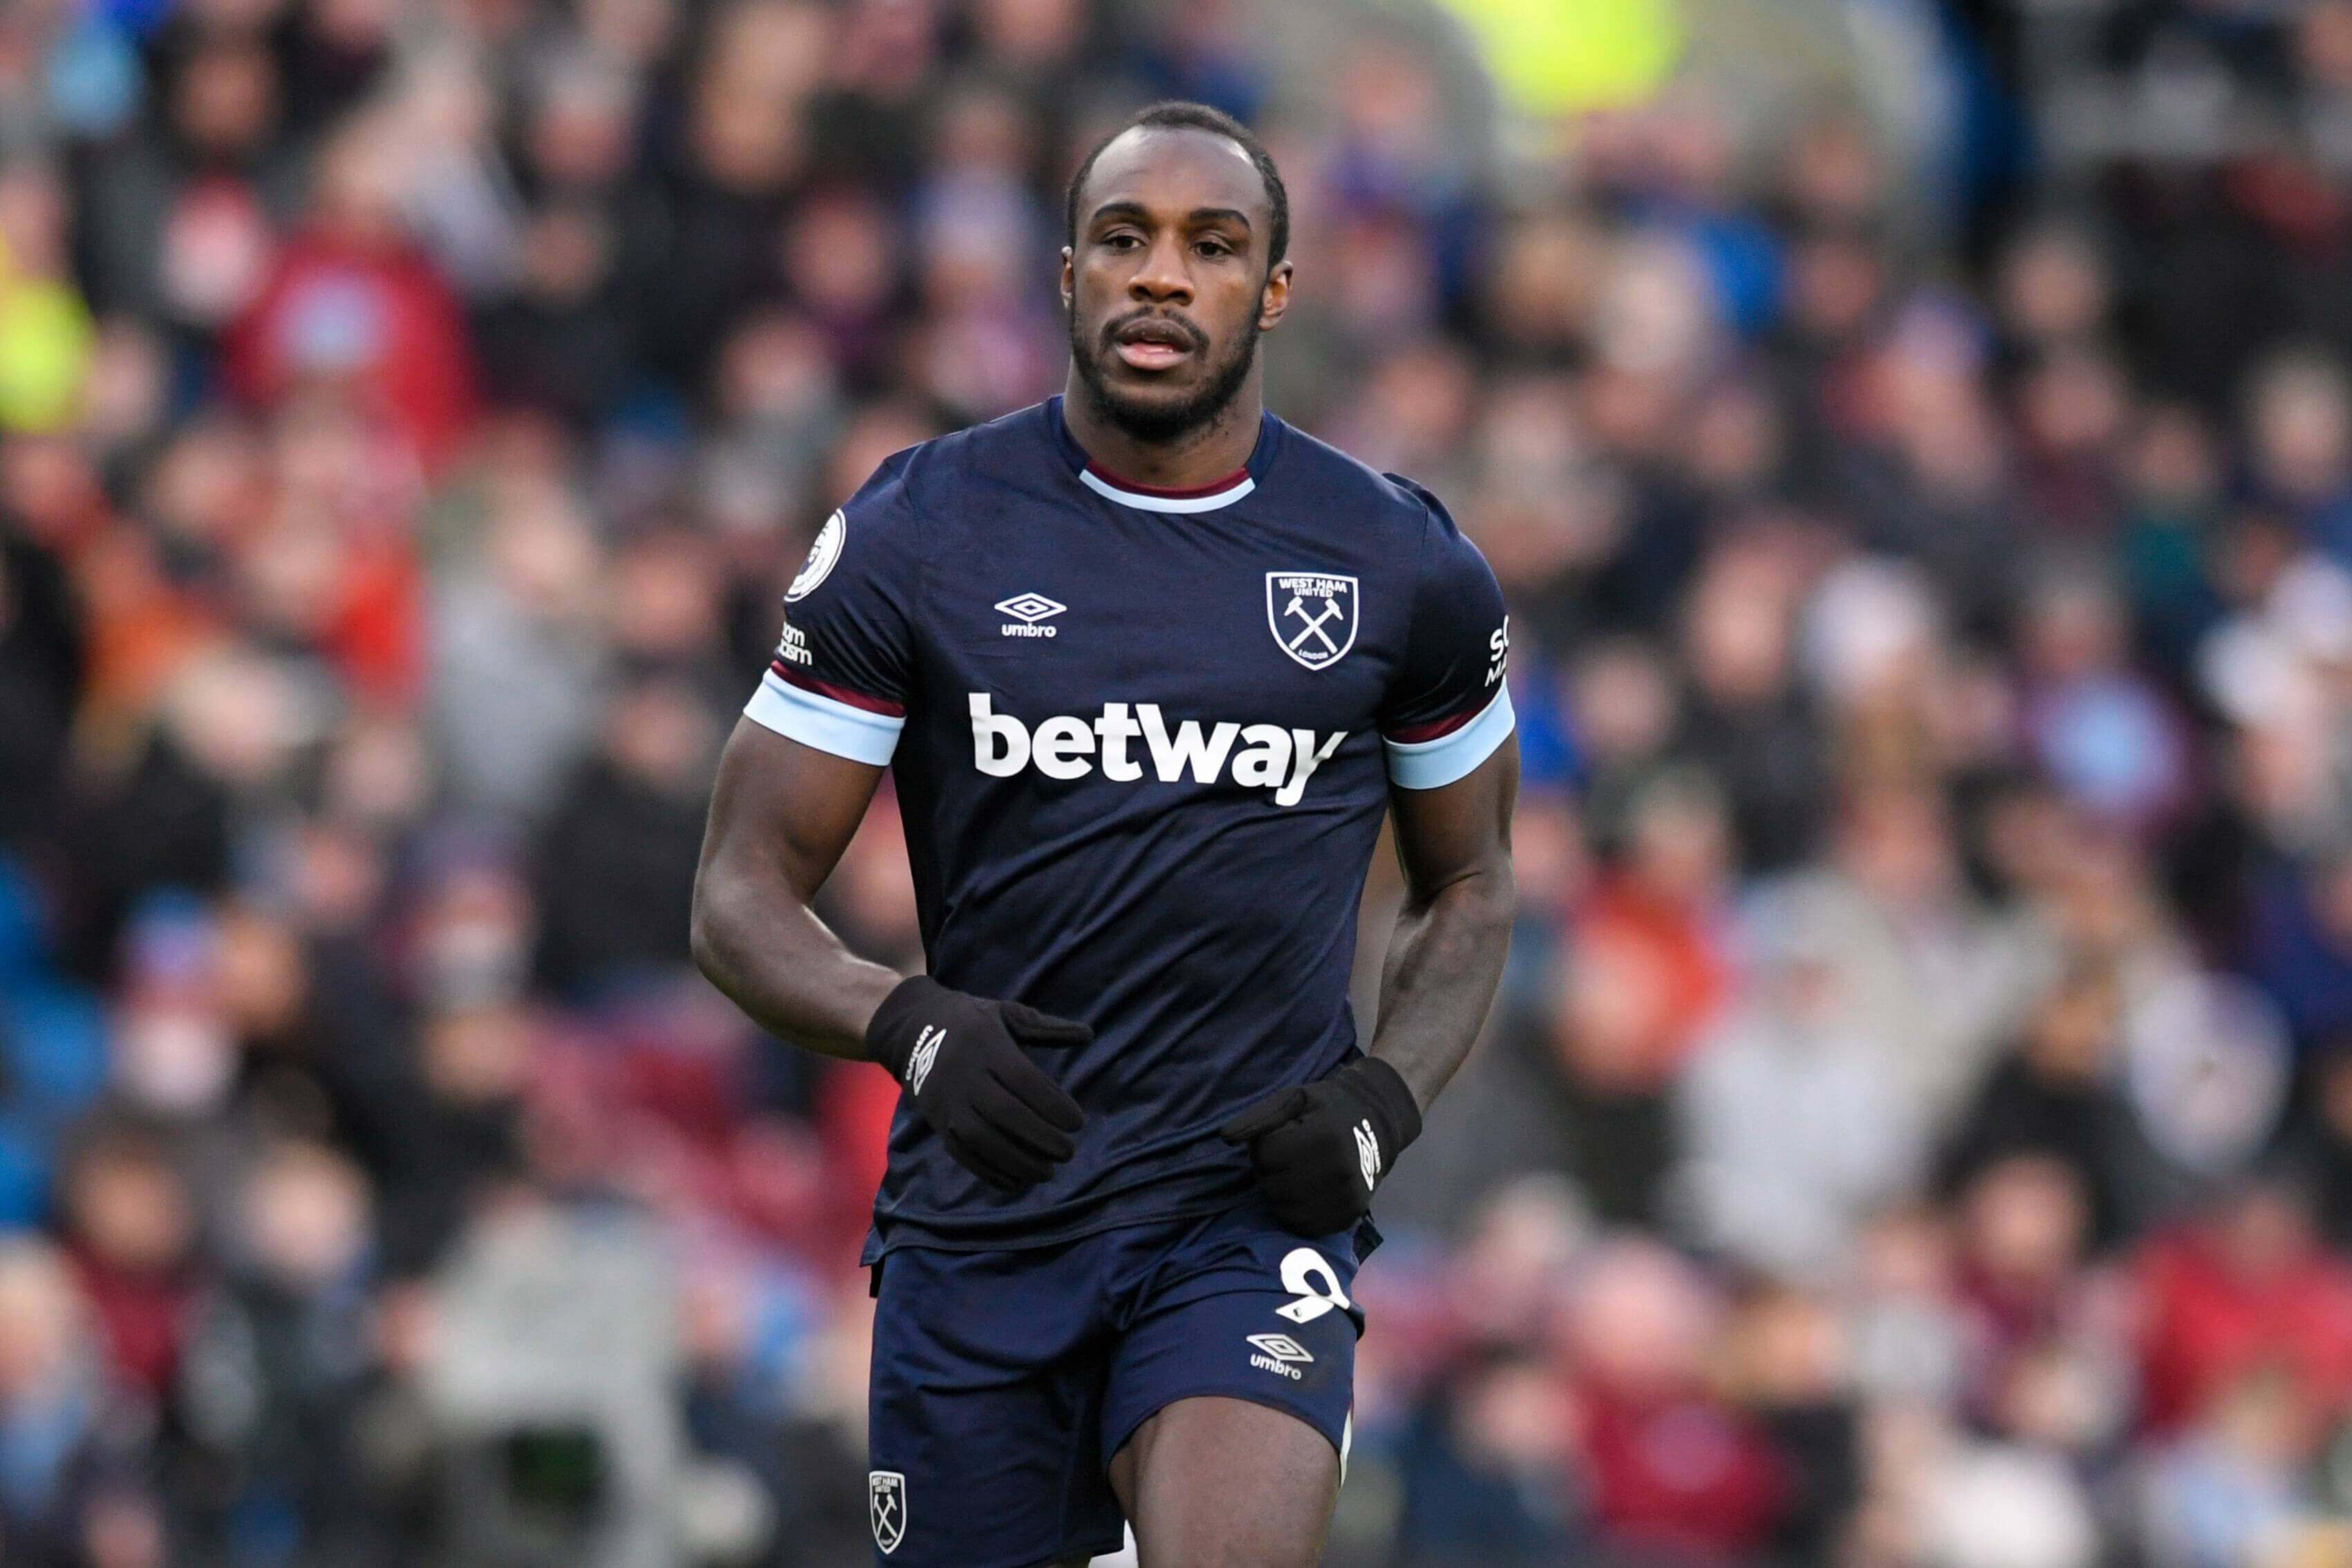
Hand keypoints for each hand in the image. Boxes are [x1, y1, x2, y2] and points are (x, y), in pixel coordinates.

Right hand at [866, 975, 1089, 1191]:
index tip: (1077, 1122)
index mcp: (987, 1045)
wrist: (914, 1031)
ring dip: (1018, 1161)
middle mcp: (965, 1075)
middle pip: (1005, 1113)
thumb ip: (1047, 1028)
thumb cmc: (973, 1022)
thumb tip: (1089, 1034)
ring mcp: (948, 1102)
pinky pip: (962, 1154)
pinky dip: (990, 1172)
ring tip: (1048, 1172)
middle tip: (1068, 1152)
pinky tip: (1016, 1181)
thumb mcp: (1008, 1014)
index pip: (1024, 1081)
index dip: (1053, 1105)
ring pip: (983, 1139)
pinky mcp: (938, 1123)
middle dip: (1041, 1138)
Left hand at [1220, 1057, 1421, 1235]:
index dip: (1264, 1146)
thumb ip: (1258, 1117)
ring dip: (1278, 1193)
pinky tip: (1302, 1193)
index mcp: (1324, 1137)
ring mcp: (1346, 1198)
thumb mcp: (1293, 1098)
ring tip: (1295, 1173)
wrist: (1374, 1125)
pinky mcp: (1348, 1217)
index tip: (1281, 1137)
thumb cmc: (1326, 1109)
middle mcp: (1338, 1171)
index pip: (1264, 1155)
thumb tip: (1225, 1137)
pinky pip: (1302, 1227)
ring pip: (1282, 1210)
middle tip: (1287, 1157)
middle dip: (1269, 1170)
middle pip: (1271, 1184)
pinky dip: (1293, 1212)